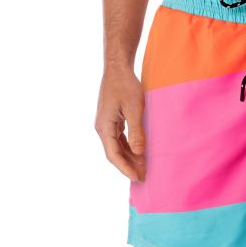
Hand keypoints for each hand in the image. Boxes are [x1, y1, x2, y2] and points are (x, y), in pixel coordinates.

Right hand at [95, 65, 145, 181]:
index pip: (113, 155)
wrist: (118, 68)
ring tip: (143, 167)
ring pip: (116, 146)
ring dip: (128, 157)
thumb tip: (139, 154)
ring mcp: (106, 123)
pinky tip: (139, 152)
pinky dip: (128, 146)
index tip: (137, 178)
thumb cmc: (125, 85)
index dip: (125, 169)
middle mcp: (102, 128)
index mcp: (104, 127)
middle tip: (143, 177)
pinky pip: (119, 138)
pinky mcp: (111, 118)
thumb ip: (136, 131)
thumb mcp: (134, 108)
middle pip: (114, 153)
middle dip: (127, 166)